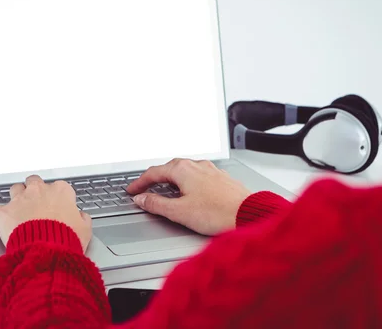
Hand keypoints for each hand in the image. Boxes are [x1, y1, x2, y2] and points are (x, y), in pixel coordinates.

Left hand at [0, 175, 91, 251]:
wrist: (46, 252)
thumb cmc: (66, 240)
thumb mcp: (85, 229)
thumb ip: (82, 219)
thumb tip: (81, 217)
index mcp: (61, 192)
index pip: (59, 187)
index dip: (57, 198)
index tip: (58, 206)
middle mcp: (39, 191)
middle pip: (34, 181)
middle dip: (35, 191)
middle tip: (37, 204)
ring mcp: (20, 200)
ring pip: (15, 189)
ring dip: (17, 198)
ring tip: (19, 209)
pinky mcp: (4, 212)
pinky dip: (0, 215)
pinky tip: (2, 221)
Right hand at [126, 159, 250, 235]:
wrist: (249, 215)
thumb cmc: (219, 213)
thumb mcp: (179, 211)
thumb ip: (157, 204)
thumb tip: (142, 199)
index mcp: (183, 169)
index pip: (154, 172)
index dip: (140, 182)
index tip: (132, 190)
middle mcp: (198, 166)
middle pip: (169, 168)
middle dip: (155, 178)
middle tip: (144, 188)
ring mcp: (211, 171)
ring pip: (185, 170)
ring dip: (172, 179)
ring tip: (165, 190)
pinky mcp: (222, 179)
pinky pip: (198, 176)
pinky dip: (187, 183)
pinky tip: (190, 193)